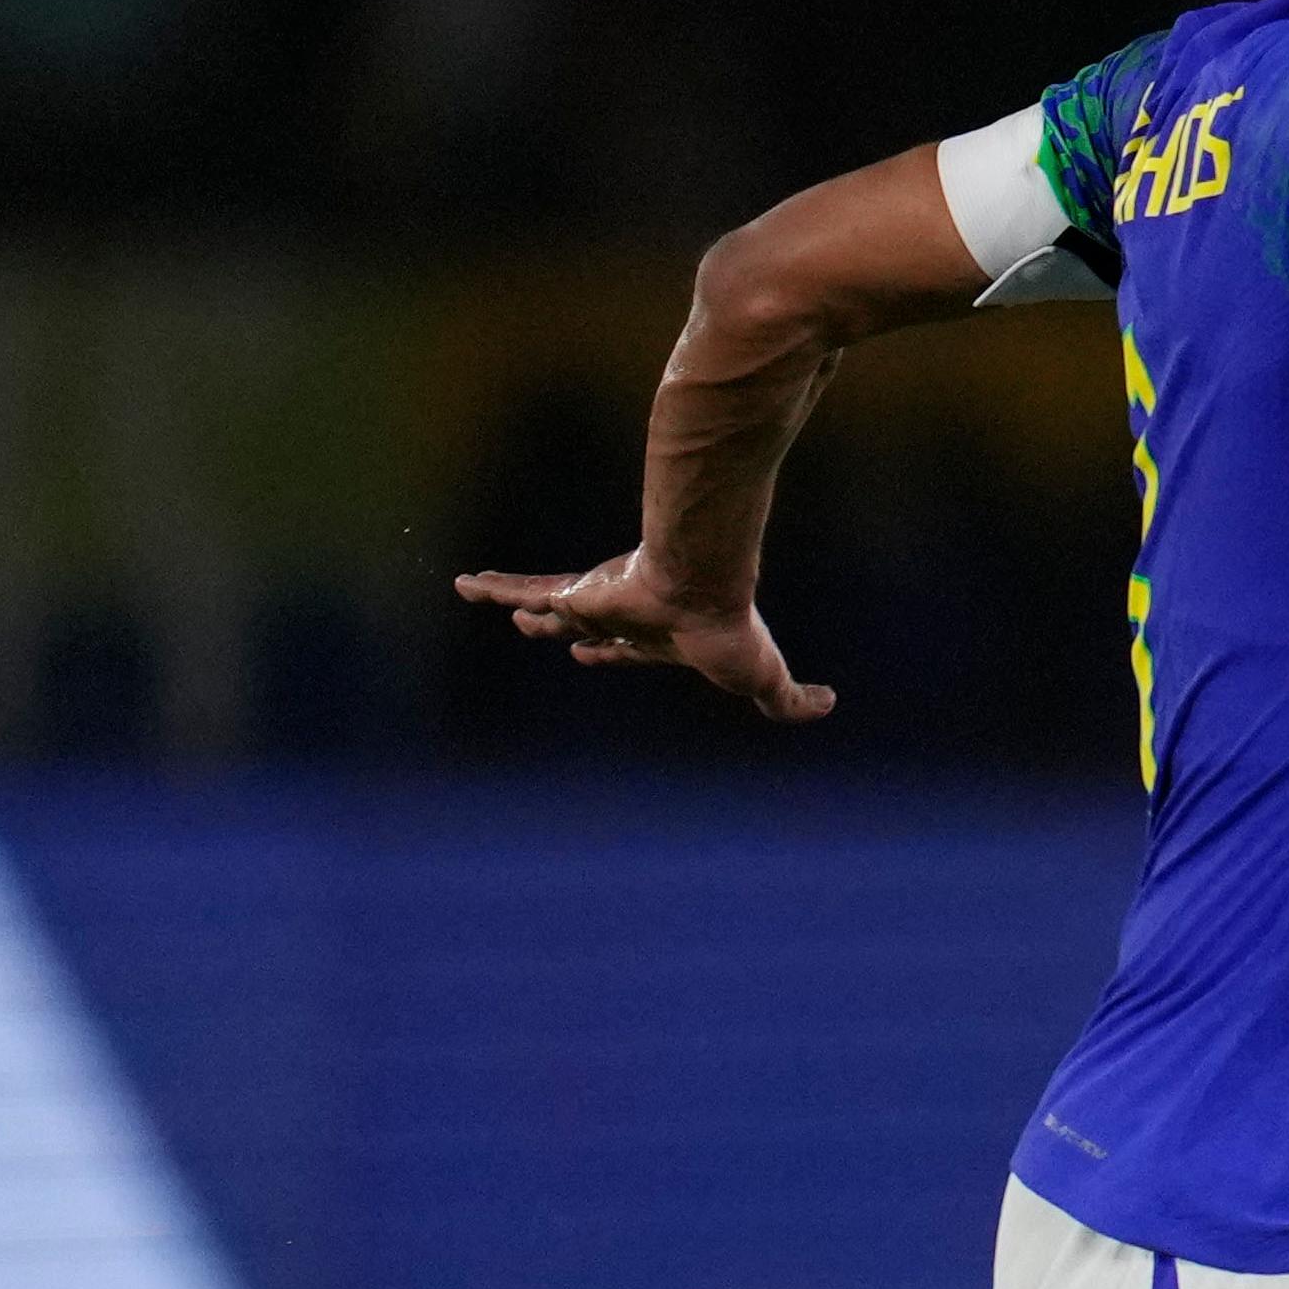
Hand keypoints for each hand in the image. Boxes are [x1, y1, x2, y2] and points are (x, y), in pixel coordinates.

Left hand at [455, 553, 831, 723]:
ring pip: (545, 604)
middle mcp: (622, 617)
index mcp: (657, 638)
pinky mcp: (575, 593)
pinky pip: (524, 590)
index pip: (624, 648)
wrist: (703, 594)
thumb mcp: (764, 680)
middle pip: (582, 622)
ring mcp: (596, 603)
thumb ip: (790, 700)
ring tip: (478, 591)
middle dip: (560, 624)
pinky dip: (492, 589)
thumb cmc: (729, 635)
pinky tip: (459, 585)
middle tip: (538, 625)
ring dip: (517, 602)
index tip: (585, 653)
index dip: (604, 653)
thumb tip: (829, 703)